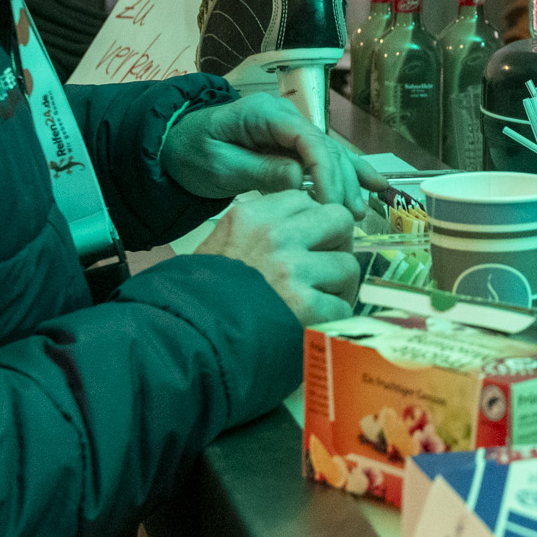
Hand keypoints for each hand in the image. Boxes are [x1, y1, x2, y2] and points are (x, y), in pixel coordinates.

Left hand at [165, 93, 394, 215]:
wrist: (174, 145)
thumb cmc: (192, 152)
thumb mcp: (219, 164)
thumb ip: (259, 169)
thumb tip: (299, 178)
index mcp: (266, 114)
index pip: (309, 141)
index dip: (325, 173)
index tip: (330, 205)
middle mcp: (286, 117)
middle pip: (326, 148)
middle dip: (342, 183)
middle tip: (347, 219)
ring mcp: (291, 130)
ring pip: (332, 154)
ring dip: (349, 183)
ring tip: (360, 213)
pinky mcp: (292, 146)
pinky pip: (326, 159)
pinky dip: (349, 173)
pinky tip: (376, 186)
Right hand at [194, 188, 361, 325]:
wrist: (189, 336)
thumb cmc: (204, 297)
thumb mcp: (224, 243)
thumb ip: (263, 229)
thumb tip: (306, 229)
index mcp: (251, 216)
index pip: (305, 200)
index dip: (313, 223)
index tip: (309, 242)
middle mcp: (274, 236)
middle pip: (339, 219)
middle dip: (338, 244)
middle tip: (326, 266)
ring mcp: (292, 269)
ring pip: (347, 265)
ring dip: (338, 287)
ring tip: (319, 301)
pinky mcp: (306, 305)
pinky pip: (342, 305)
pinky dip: (332, 319)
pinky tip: (313, 323)